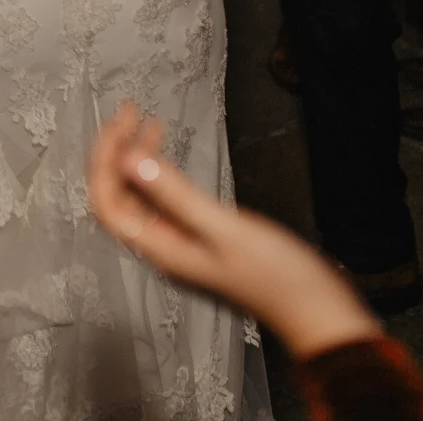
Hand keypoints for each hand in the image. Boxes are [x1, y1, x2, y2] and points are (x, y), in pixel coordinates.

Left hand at [87, 104, 381, 360]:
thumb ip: (176, 195)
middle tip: (128, 110)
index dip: (104, 160)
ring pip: (140, 196)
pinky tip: (168, 154)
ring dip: (136, 158)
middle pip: (119, 196)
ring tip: (147, 121)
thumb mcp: (226, 229)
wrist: (318, 311)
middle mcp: (164, 247)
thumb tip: (130, 162)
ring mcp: (181, 243)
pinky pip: (164, 200)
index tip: (119, 123)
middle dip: (116, 151)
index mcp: (161, 249)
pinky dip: (160, 172)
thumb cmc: (279, 278)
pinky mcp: (201, 238)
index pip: (108, 203)